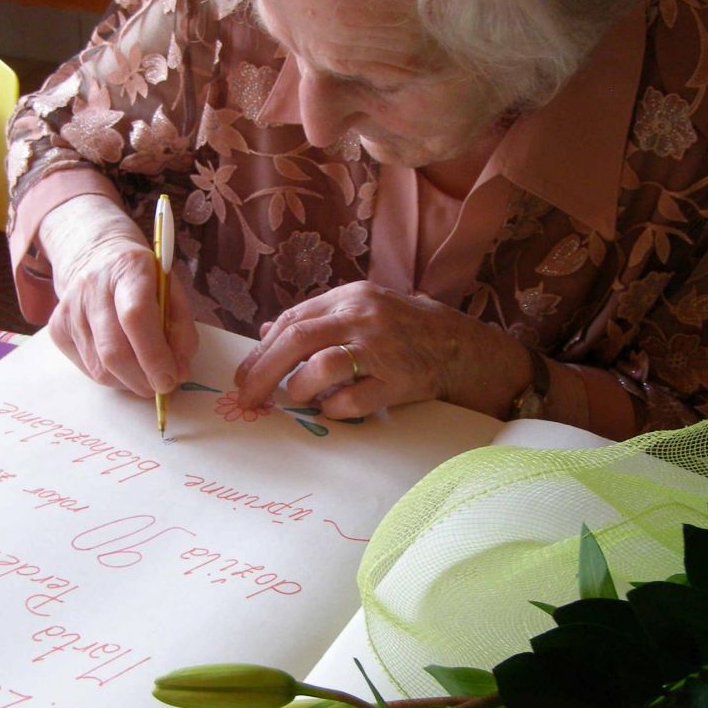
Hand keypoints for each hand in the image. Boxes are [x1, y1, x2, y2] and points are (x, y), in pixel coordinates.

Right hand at [41, 196, 197, 397]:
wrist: (96, 258)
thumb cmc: (143, 280)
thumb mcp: (172, 293)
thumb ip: (181, 331)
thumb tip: (178, 373)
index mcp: (129, 269)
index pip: (136, 316)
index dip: (154, 355)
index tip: (170, 379)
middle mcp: (93, 285)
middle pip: (113, 350)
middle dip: (142, 379)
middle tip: (161, 386)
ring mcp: (70, 307)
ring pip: (99, 367)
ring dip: (128, 381)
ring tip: (144, 375)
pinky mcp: (57, 327)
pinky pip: (86, 368)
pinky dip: (110, 376)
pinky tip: (121, 365)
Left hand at [233, 281, 527, 418]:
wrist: (462, 347)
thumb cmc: (404, 329)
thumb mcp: (361, 310)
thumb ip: (317, 319)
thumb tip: (267, 330)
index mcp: (350, 296)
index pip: (293, 320)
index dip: (261, 350)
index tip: (244, 376)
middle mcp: (363, 316)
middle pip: (297, 339)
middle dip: (263, 372)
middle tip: (247, 398)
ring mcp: (382, 348)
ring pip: (322, 365)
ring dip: (300, 388)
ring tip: (297, 399)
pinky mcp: (400, 380)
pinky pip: (353, 400)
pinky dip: (333, 409)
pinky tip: (331, 410)